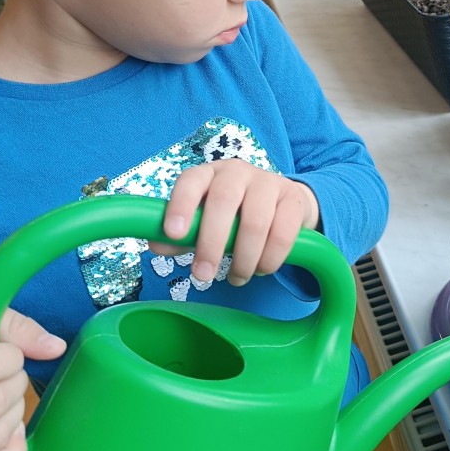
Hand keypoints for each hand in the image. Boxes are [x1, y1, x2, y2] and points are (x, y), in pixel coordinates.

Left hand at [154, 160, 318, 286]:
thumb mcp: (205, 221)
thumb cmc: (235, 215)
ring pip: (255, 220)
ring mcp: (269, 182)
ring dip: (244, 258)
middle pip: (223, 200)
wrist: (283, 204)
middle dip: (211, 242)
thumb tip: (156, 245)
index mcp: (209, 174)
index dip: (181, 204)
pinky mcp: (294, 199)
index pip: (191, 180)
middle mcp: (238, 172)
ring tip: (237, 278)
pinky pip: (283, 232)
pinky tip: (261, 269)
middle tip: (203, 275)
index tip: (173, 233)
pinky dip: (270, 257)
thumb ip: (182, 235)